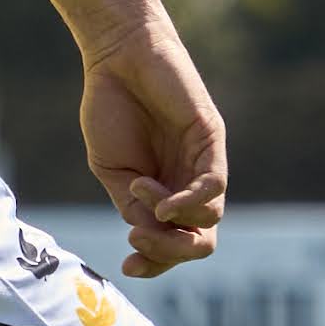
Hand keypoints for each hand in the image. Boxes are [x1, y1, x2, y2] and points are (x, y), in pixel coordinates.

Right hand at [78, 13, 227, 278]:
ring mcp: (203, 163)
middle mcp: (190, 183)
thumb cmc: (111, 108)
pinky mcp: (211, 140)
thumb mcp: (112, 171)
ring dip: (169, 219)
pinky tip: (162, 201)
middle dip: (171, 254)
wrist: (116, 58)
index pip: (176, 244)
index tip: (127, 267)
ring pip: (209, 220)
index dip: (156, 264)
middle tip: (137, 243)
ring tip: (139, 188)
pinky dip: (189, 203)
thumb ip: (132, 206)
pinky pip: (213, 187)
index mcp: (166, 194)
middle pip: (200, 242)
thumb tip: (149, 237)